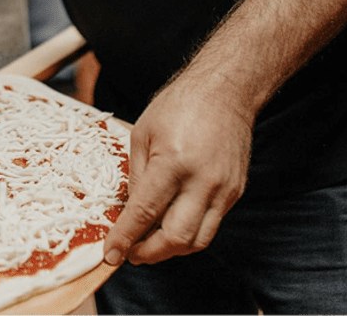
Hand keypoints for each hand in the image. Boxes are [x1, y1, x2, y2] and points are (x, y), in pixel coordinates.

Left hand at [103, 74, 252, 265]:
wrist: (225, 91)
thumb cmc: (179, 105)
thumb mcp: (143, 133)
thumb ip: (136, 176)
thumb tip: (130, 212)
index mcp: (173, 161)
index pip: (145, 212)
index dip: (126, 237)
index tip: (111, 254)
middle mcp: (202, 181)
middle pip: (176, 238)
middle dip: (150, 254)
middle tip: (131, 253)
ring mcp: (223, 189)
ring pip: (198, 241)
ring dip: (171, 250)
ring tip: (150, 244)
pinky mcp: (235, 192)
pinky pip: (211, 225)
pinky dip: (189, 233)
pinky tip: (172, 225)